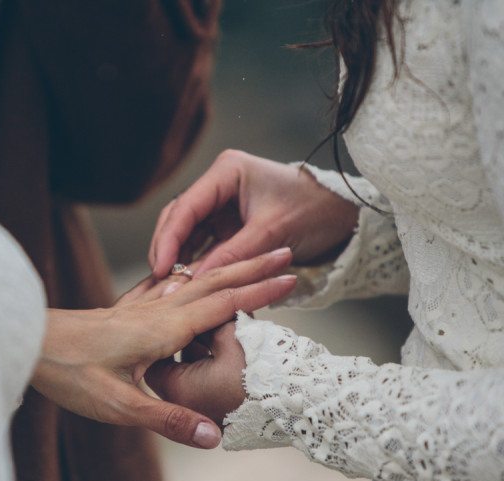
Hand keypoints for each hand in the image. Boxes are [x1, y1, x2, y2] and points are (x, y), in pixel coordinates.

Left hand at [31, 249, 294, 448]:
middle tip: (286, 252)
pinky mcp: (128, 310)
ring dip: (228, 269)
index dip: (259, 291)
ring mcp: (142, 307)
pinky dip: (193, 277)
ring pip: (195, 281)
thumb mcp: (118, 405)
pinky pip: (170, 287)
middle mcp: (157, 310)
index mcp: (163, 328)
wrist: (29, 342)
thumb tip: (214, 435)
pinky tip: (189, 274)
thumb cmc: (69, 372)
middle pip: (215, 282)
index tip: (292, 277)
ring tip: (252, 260)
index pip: (223, 305)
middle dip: (253, 267)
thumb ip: (168, 418)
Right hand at [148, 150, 359, 277]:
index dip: (169, 239)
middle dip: (168, 249)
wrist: (343, 215)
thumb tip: (195, 282)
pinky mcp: (228, 224)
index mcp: (227, 171)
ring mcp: (221, 204)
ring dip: (179, 258)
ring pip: (187, 233)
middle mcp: (219, 184)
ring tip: (169, 286)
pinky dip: (196, 263)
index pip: (186, 206)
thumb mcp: (272, 234)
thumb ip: (232, 256)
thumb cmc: (314, 211)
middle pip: (179, 218)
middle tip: (160, 280)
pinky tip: (188, 283)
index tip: (162, 267)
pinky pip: (203, 244)